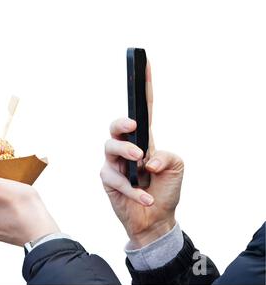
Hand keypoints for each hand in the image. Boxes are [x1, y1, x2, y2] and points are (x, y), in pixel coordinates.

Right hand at [100, 62, 183, 247]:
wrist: (155, 220)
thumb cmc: (165, 191)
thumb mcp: (177, 169)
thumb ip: (169, 156)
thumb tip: (148, 158)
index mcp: (145, 140)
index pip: (143, 110)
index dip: (144, 87)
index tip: (145, 64)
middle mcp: (127, 148)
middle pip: (116, 126)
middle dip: (122, 123)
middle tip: (134, 127)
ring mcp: (115, 164)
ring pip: (109, 147)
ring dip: (126, 152)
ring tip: (141, 161)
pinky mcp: (108, 180)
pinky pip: (114, 178)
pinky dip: (132, 188)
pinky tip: (145, 197)